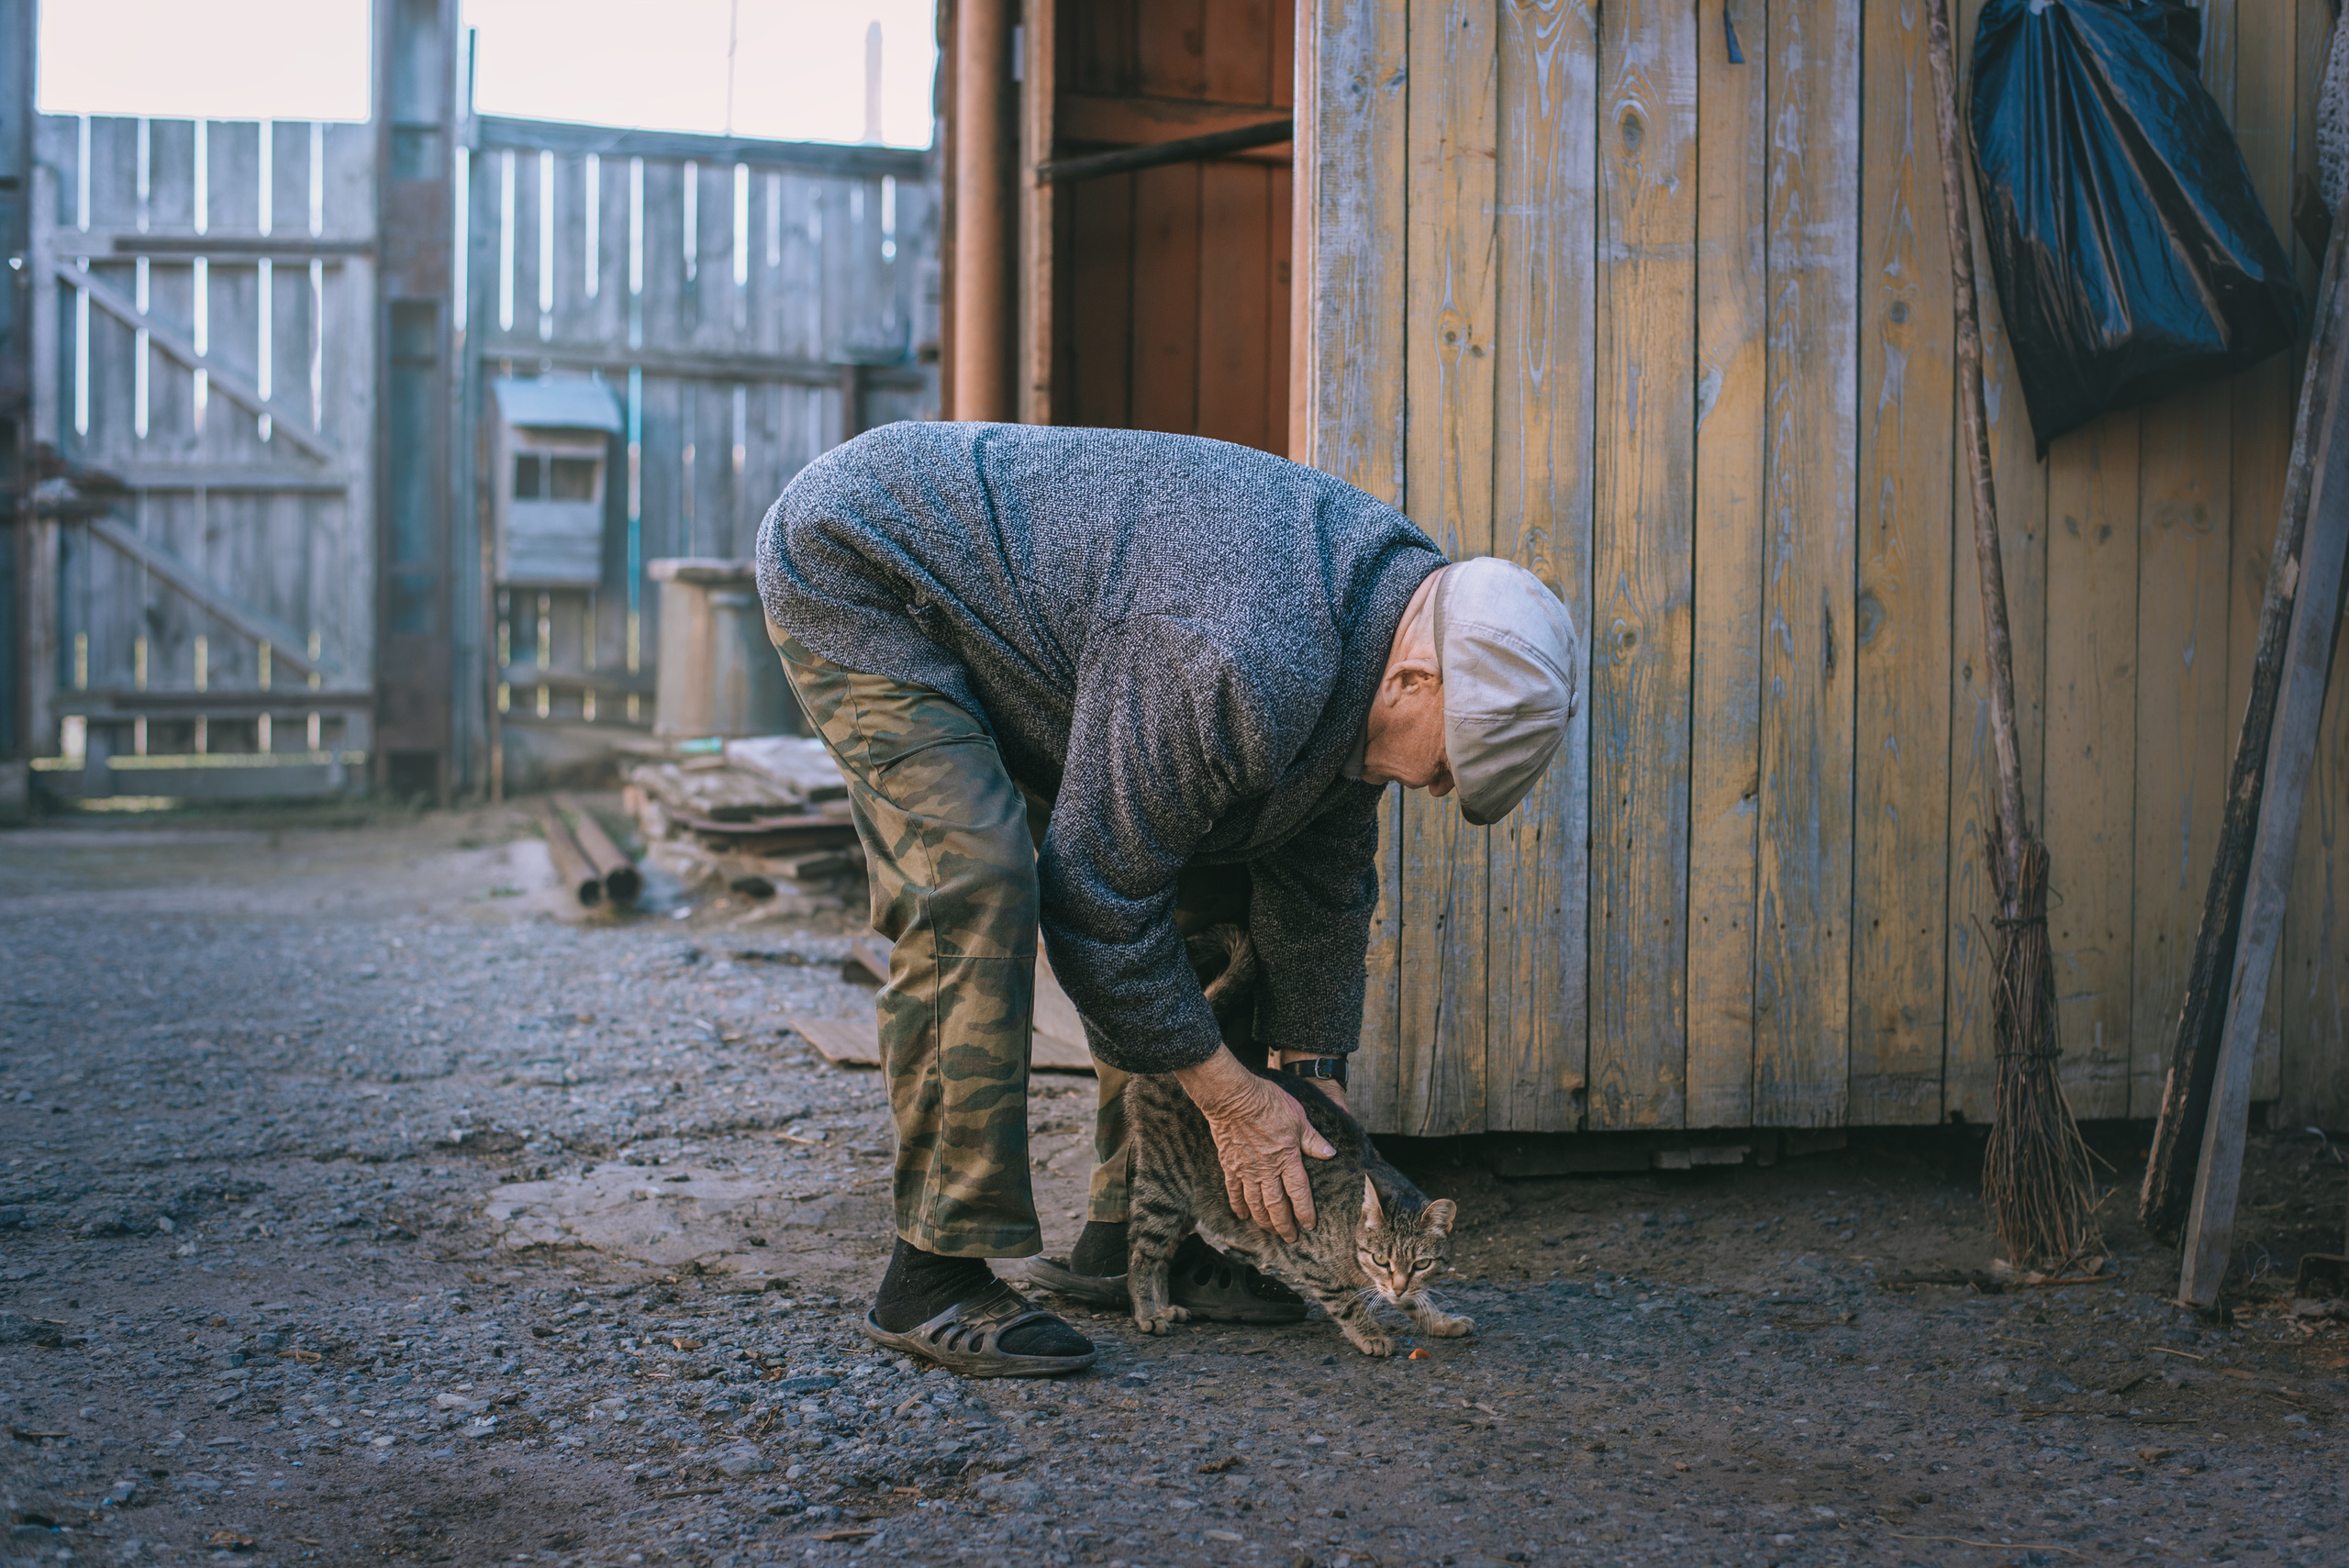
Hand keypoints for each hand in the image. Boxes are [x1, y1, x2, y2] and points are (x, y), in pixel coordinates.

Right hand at [1173, 1047, 1335, 1240]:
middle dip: (1284, 1225)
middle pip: (1276, 1205)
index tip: (1309, 1225)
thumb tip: (1330, 1153)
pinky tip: (1242, 1216)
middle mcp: (1267, 1170)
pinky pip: (1234, 1192)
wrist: (1232, 1097)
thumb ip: (1312, 1140)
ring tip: (1270, 1231)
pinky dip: (1238, 1206)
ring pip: (1256, 1204)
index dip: (1304, 1212)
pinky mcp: (1230, 1165)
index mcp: (1287, 1159)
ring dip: (1264, 1221)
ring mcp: (1246, 1170)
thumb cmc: (1267, 1103)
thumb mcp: (1298, 1118)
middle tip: (1290, 1238)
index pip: (1299, 1193)